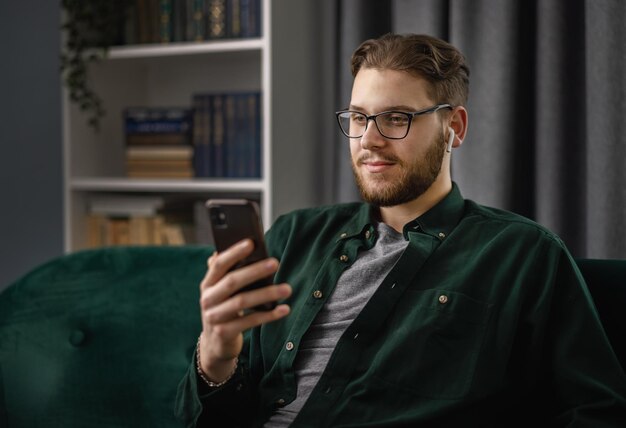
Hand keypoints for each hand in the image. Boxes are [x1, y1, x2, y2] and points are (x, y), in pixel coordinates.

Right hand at [198, 239, 291, 382]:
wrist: (215, 344)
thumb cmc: (225, 309)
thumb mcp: (222, 291)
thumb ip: (229, 273)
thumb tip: (247, 248)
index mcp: (207, 284)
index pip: (219, 264)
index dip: (234, 253)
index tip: (251, 243)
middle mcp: (207, 299)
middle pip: (232, 282)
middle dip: (255, 271)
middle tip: (276, 262)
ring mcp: (214, 317)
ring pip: (242, 301)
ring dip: (266, 294)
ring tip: (287, 289)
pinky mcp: (224, 333)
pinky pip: (249, 321)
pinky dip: (268, 315)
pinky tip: (284, 309)